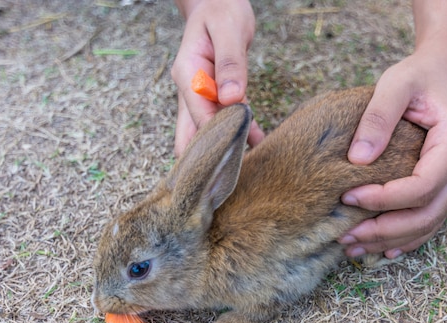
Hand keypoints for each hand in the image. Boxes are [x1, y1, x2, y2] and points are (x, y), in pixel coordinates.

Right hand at [171, 0, 263, 157]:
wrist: (218, 1)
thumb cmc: (222, 10)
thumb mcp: (229, 31)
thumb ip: (231, 64)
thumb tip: (231, 99)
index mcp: (188, 75)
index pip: (198, 117)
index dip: (214, 139)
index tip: (233, 159)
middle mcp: (190, 90)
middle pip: (189, 136)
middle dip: (206, 158)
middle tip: (227, 181)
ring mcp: (201, 95)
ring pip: (205, 133)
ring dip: (224, 149)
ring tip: (245, 170)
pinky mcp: (216, 96)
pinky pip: (225, 120)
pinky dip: (240, 133)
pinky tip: (258, 144)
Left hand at [339, 46, 446, 258]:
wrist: (442, 73)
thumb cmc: (417, 76)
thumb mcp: (395, 84)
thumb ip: (377, 117)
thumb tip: (358, 160)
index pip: (421, 186)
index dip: (384, 199)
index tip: (347, 197)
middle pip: (427, 213)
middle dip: (384, 231)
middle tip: (345, 237)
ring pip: (429, 223)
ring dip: (391, 240)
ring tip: (352, 248)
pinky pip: (430, 219)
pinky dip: (406, 237)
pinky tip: (381, 249)